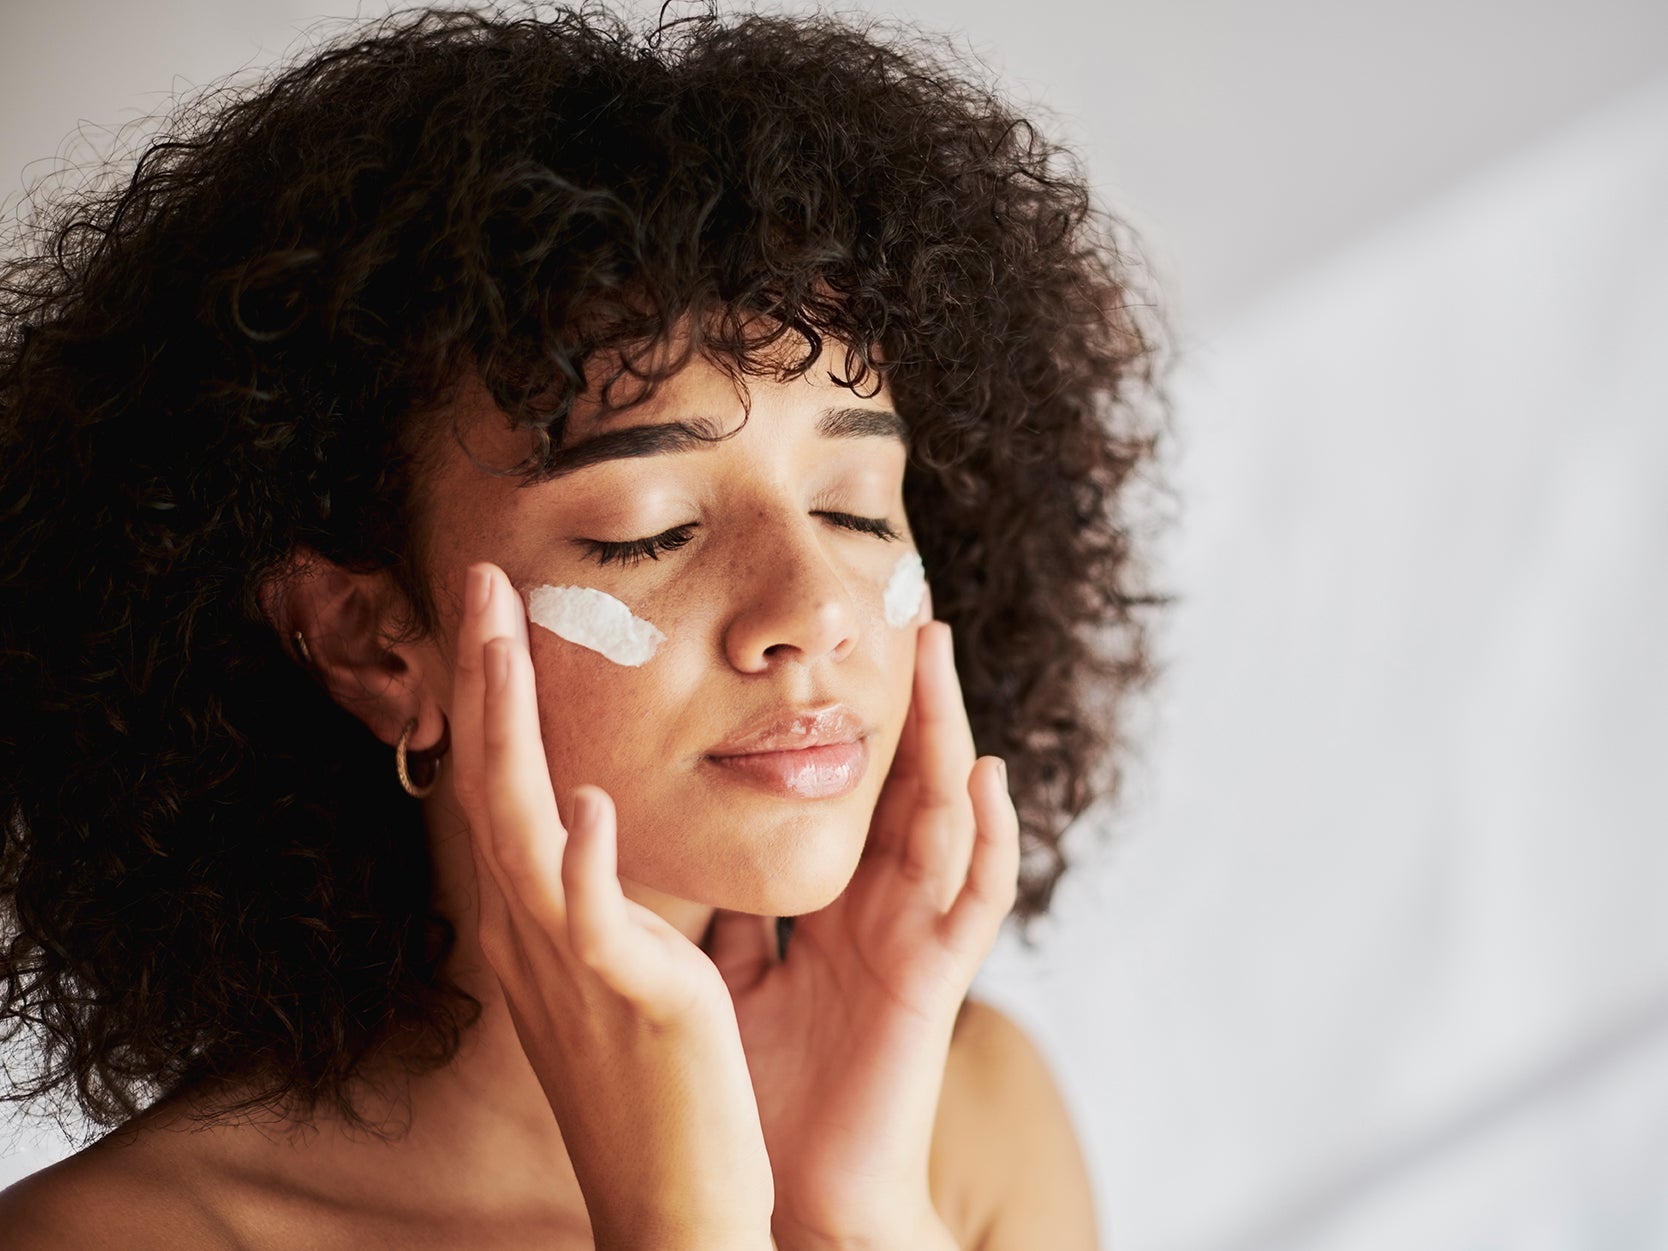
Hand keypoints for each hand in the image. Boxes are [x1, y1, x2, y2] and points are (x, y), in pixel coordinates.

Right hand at [450, 562, 774, 1250]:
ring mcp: (571, 964)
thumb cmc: (648, 1084)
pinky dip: (584, 862)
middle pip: (495, 784)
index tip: (497, 615)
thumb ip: (599, 895)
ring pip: (525, 828)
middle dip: (487, 680)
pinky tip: (588, 802)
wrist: (673, 1200)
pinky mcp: (629, 1000)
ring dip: (511, 730)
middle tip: (485, 585)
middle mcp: (534, 932)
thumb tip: (598, 826)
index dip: (494, 698)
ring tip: (504, 639)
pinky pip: (594, 922)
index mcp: (539, 919)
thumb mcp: (612, 970)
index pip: (504, 786)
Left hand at [707, 620, 1020, 1249]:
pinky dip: (987, 839)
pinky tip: (986, 777)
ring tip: (943, 659)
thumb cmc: (754, 1089)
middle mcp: (879, 913)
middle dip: (910, 706)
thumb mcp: (729, 973)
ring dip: (948, 736)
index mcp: (829, 908)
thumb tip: (680, 840)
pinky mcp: (933, 984)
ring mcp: (912, 941)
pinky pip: (972, 903)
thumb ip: (726, 907)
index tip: (842, 650)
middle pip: (903, 788)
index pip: (849, 796)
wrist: (773, 1193)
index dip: (852, 725)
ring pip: (943, 820)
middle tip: (909, 616)